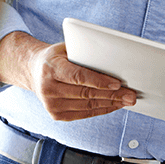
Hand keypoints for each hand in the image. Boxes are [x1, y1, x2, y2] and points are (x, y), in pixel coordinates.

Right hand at [0, 31, 136, 120]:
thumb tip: (111, 58)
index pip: (78, 77)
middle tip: (131, 95)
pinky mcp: (56, 115)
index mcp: (51, 68)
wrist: (33, 71)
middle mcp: (49, 88)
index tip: (117, 84)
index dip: (99, 81)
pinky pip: (84, 113)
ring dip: (110, 104)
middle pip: (86, 94)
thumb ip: (83, 53)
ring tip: (127, 100)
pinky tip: (113, 105)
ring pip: (87, 106)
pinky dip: (101, 110)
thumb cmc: (54, 57)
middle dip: (112, 95)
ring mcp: (51, 105)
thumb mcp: (64, 48)